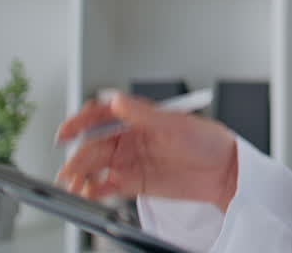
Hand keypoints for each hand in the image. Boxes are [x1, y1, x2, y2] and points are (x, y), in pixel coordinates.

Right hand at [55, 92, 237, 211]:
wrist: (225, 171)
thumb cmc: (208, 140)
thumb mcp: (176, 122)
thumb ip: (144, 114)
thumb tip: (117, 101)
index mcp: (139, 117)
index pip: (101, 115)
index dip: (80, 122)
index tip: (66, 131)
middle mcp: (130, 138)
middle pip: (94, 144)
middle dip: (78, 155)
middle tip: (69, 168)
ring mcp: (131, 161)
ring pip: (96, 166)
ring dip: (81, 174)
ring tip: (73, 184)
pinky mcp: (134, 182)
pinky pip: (107, 185)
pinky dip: (93, 189)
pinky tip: (88, 192)